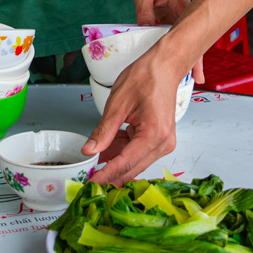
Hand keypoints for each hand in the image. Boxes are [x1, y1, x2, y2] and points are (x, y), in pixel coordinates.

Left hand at [83, 44, 184, 184]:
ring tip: (96, 155)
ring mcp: (164, 143)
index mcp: (154, 134)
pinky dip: (123, 151)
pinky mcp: (161, 140)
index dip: (106, 175)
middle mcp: (163, 143)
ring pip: (135, 162)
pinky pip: (139, 153)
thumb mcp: (118, 103)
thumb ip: (104, 131)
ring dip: (115, 161)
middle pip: (132, 168)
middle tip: (88, 177)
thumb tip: (89, 150)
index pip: (125, 163)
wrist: (164, 66)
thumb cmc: (145, 78)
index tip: (91, 185)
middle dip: (110, 172)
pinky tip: (110, 146)